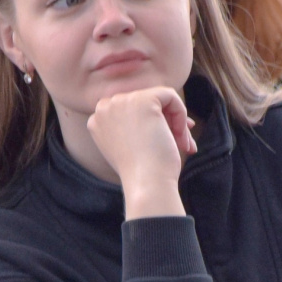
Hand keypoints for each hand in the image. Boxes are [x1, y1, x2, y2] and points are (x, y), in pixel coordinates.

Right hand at [87, 87, 196, 217]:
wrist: (146, 184)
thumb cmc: (142, 174)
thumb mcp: (130, 147)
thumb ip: (135, 127)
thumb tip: (164, 115)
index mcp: (97, 120)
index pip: (130, 109)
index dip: (152, 122)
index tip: (167, 139)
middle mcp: (104, 107)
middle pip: (145, 101)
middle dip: (167, 120)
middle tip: (183, 143)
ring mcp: (121, 101)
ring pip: (159, 98)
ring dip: (176, 122)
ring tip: (185, 145)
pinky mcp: (142, 100)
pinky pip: (170, 96)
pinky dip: (181, 115)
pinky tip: (181, 138)